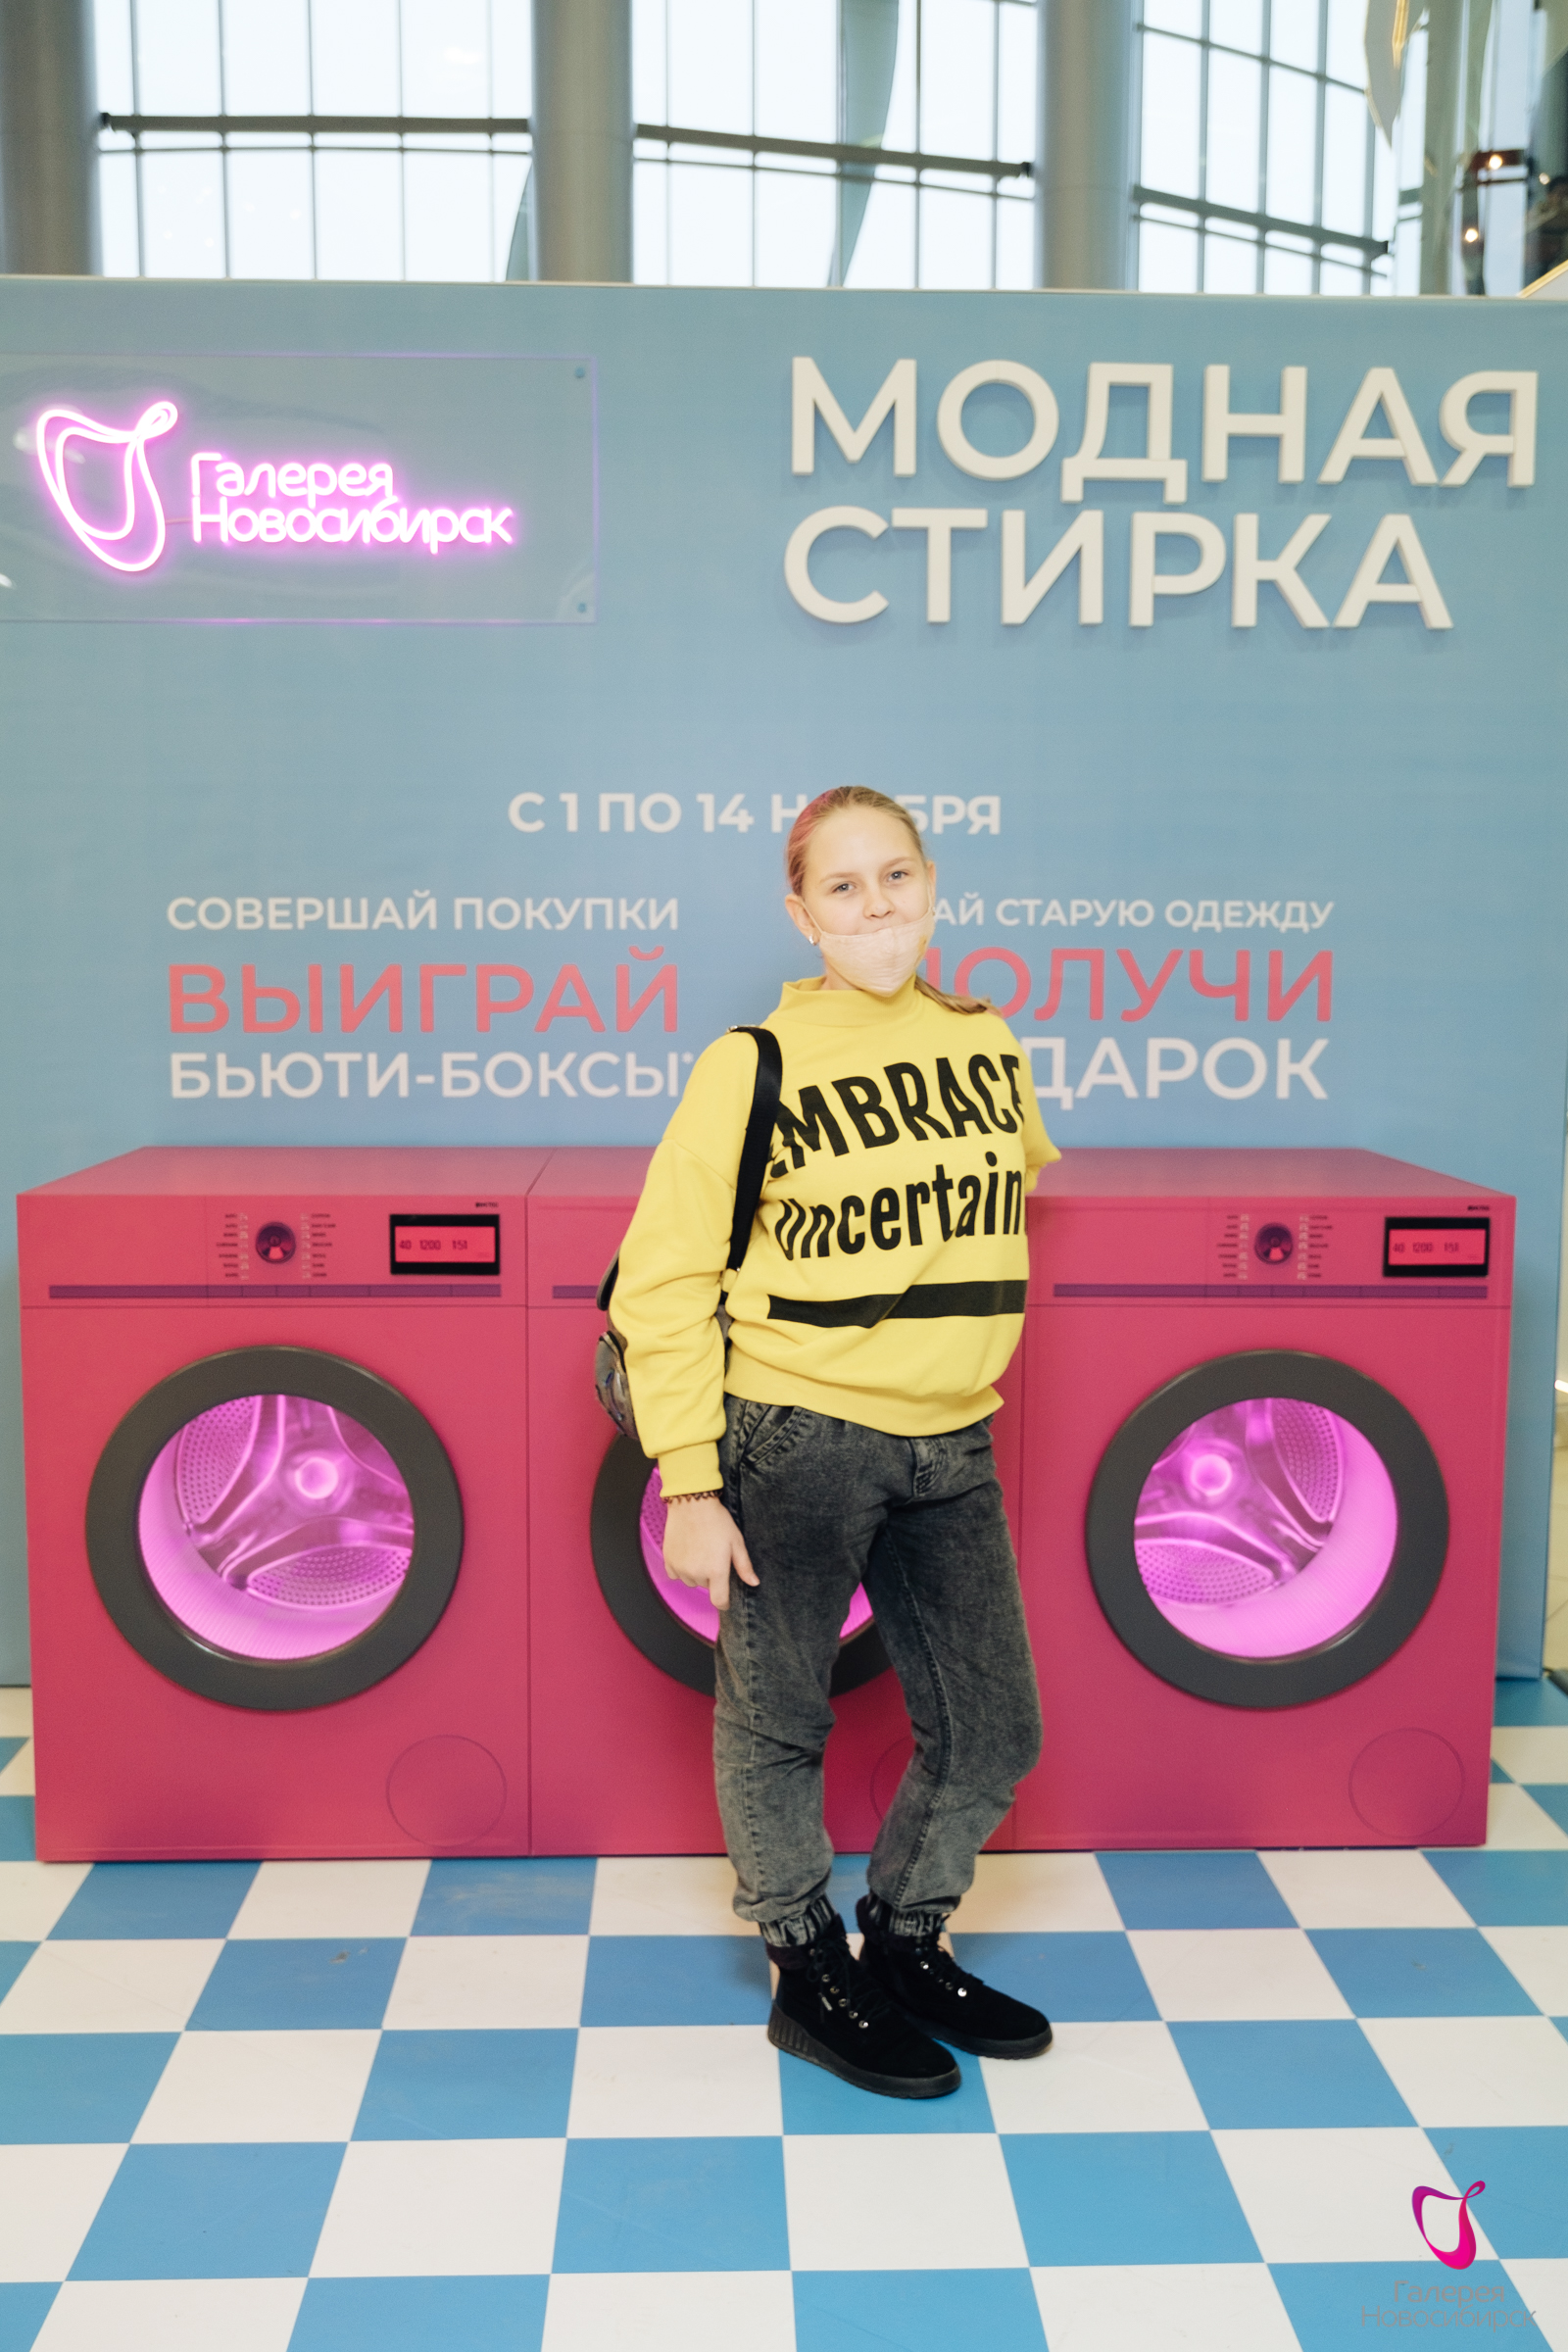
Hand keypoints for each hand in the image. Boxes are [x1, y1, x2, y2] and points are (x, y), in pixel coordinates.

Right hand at [661, 1495, 757, 1613]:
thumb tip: (754, 1583)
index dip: (724, 1603)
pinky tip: (687, 1553)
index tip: (725, 1600)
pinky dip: (681, 1569)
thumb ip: (744, 1566)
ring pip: (691, 1581)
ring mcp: (680, 1568)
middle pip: (706, 1587)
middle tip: (714, 1556)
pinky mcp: (668, 1561)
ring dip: (696, 1573)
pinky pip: (675, 1574)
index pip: (719, 1601)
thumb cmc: (717, 1520)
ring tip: (701, 1552)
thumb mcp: (736, 1542)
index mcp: (716, 1570)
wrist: (691, 1503)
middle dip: (711, 1577)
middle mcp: (696, 1573)